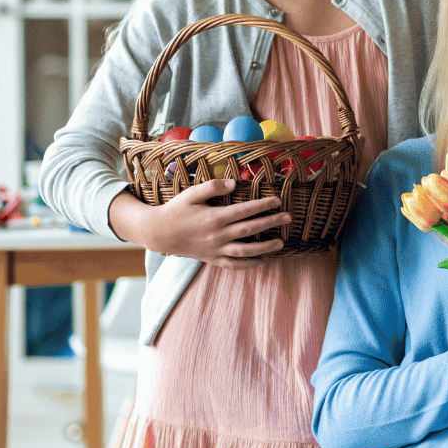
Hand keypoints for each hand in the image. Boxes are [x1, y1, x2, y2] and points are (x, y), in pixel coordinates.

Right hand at [107, 179, 291, 266]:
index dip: (262, 205)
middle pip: (249, 230)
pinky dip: (248, 264)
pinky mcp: (212, 259)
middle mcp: (217, 235)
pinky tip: (262, 261)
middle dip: (270, 223)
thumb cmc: (176, 210)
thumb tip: (234, 182)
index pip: (244, 211)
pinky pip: (233, 265)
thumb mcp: (191, 194)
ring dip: (265, 248)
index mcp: (214, 218)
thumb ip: (213, 187)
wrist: (159, 233)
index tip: (277, 200)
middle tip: (288, 217)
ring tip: (281, 243)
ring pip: (245, 251)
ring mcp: (215, 250)